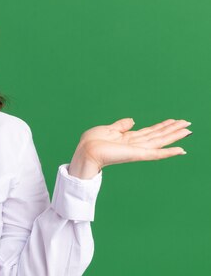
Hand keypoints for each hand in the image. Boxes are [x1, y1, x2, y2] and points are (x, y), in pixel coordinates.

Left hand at [68, 118, 191, 178]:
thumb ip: (121, 125)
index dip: (162, 126)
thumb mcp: (108, 129)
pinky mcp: (137, 155)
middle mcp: (135, 144)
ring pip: (160, 141)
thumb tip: (132, 120)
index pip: (149, 132)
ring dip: (175, 136)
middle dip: (172, 130)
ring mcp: (137, 150)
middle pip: (158, 136)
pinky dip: (169, 152)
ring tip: (188, 130)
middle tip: (188, 123)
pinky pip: (156, 154)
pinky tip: (181, 150)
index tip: (174, 120)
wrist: (86, 151)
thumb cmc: (92, 142)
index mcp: (128, 138)